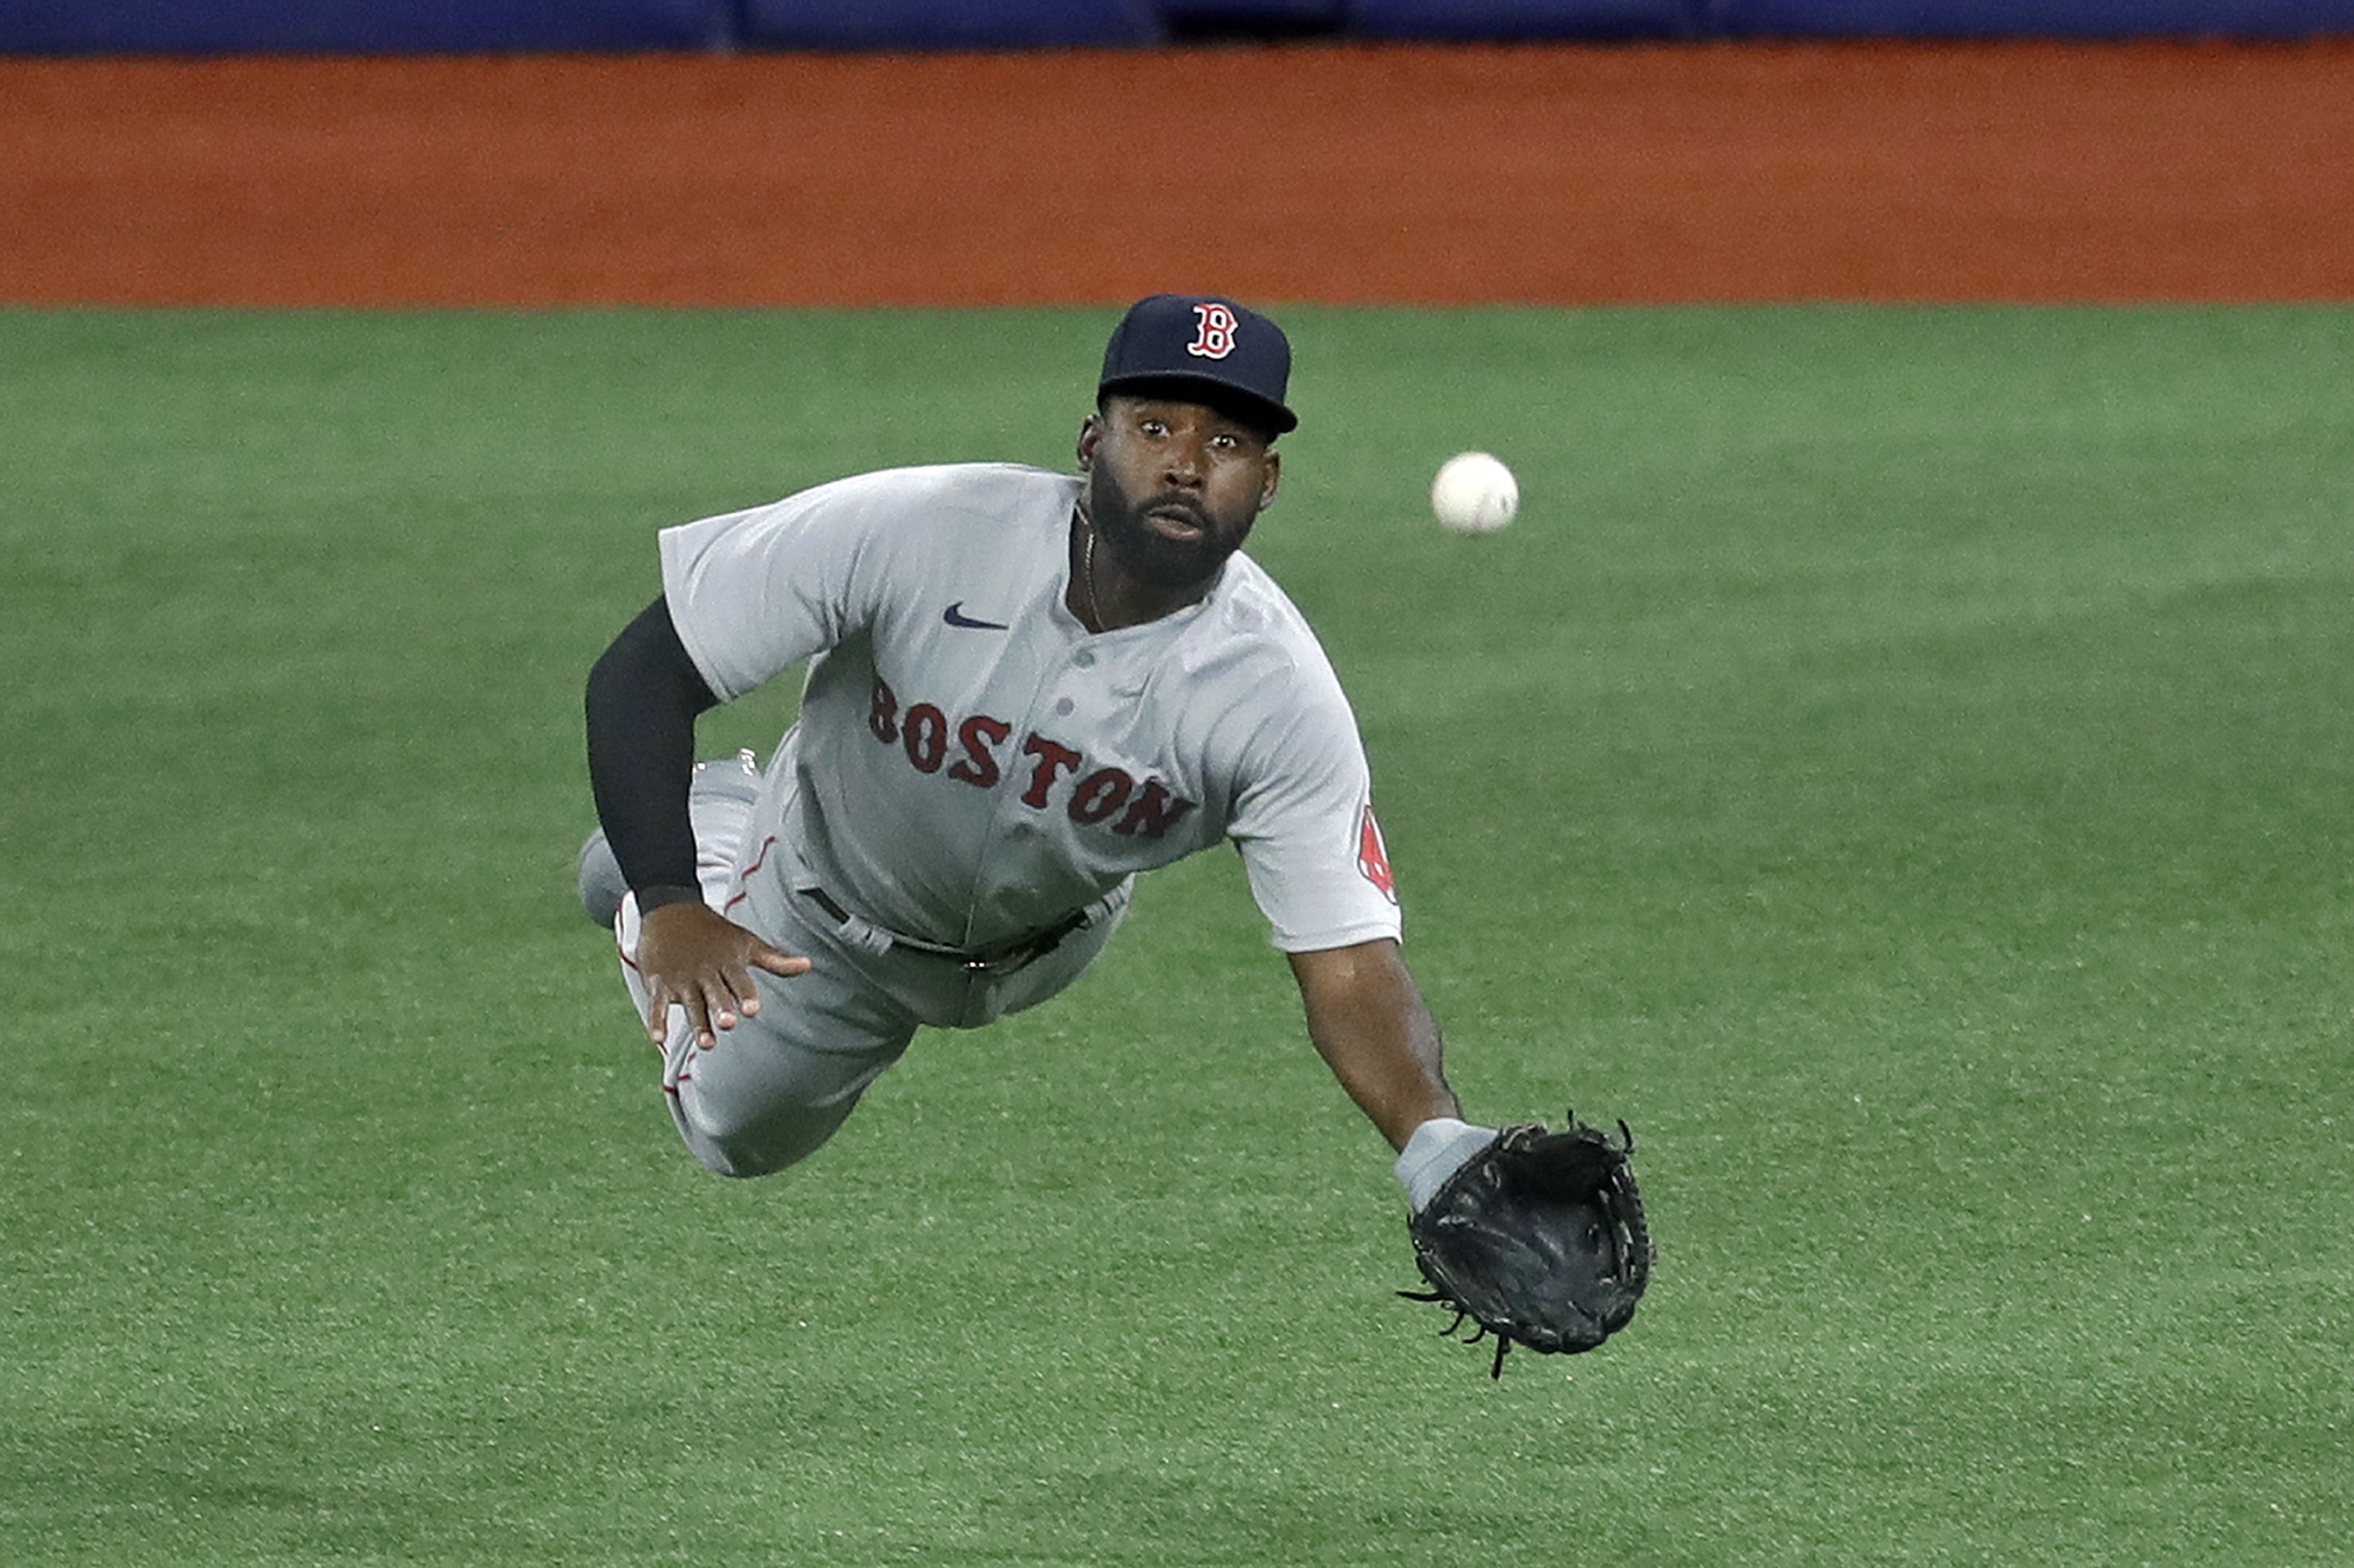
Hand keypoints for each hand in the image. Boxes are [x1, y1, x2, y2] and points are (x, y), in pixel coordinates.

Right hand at [636, 900, 810, 1049]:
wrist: (671, 909)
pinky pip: (657, 1003)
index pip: (738, 981)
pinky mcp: (659, 982)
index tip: (752, 1009)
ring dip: (698, 1023)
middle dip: (721, 1008)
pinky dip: (656, 1019)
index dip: (745, 995)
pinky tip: (658, 1038)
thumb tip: (808, 965)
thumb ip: (775, 959)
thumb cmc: (715, 932)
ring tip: (707, 1043)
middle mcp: (705, 972)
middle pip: (714, 994)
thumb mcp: (746, 942)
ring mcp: (681, 978)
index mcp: (727, 963)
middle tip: (729, 1023)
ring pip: (690, 1004)